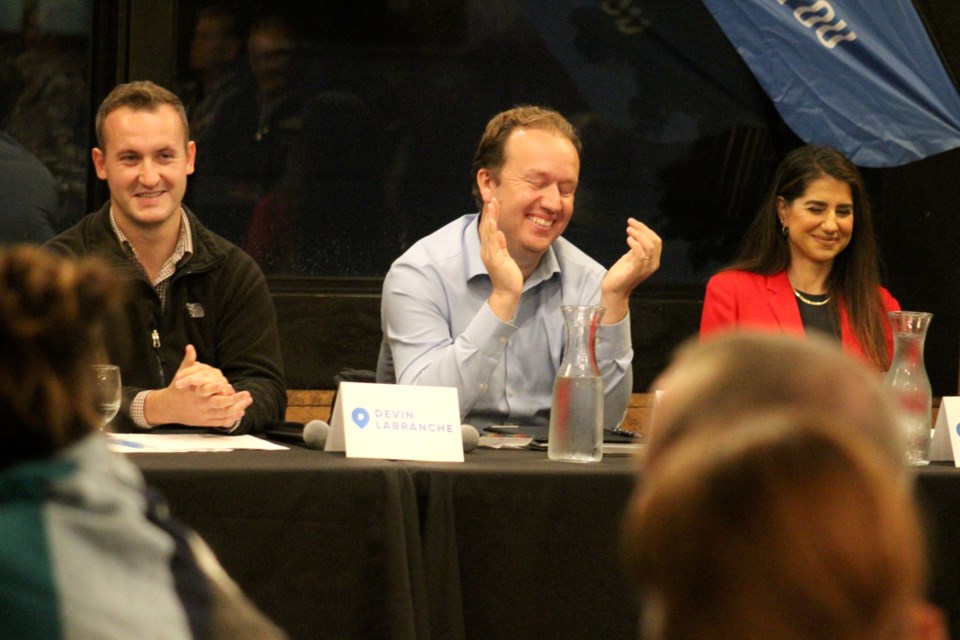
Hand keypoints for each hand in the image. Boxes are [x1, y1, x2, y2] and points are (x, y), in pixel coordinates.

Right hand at [144, 345, 252, 427]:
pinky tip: (240, 413)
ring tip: (247, 402)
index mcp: (194, 392)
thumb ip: (188, 362)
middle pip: (219, 404)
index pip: (207, 390)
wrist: (167, 408)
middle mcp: (200, 404)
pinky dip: (231, 418)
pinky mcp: (205, 422)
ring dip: (237, 409)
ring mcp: (203, 414)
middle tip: (247, 395)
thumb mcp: (181, 375)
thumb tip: (190, 346)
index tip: (227, 386)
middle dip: (235, 400)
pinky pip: (220, 422)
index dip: (217, 388)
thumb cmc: (177, 390)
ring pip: (223, 414)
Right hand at [479, 197, 521, 320]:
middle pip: (487, 226)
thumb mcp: (504, 256)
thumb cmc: (507, 275)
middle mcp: (486, 249)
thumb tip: (500, 233)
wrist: (507, 291)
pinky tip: (493, 222)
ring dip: (490, 217)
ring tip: (491, 204)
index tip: (493, 201)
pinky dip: (492, 231)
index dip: (490, 214)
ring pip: (488, 231)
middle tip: (490, 196)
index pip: (489, 227)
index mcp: (489, 248)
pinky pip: (492, 242)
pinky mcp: (495, 258)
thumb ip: (501, 244)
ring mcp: (489, 254)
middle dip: (489, 211)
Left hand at [600, 217, 661, 322]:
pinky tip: (628, 240)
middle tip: (630, 223)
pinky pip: (640, 254)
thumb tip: (638, 234)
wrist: (613, 289)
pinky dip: (635, 244)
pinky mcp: (637, 271)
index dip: (646, 229)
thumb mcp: (631, 257)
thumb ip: (637, 248)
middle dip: (643, 229)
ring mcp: (646, 268)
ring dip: (639, 235)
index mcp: (653, 260)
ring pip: (649, 246)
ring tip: (628, 230)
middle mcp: (653, 264)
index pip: (656, 241)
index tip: (634, 222)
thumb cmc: (621, 273)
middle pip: (655, 241)